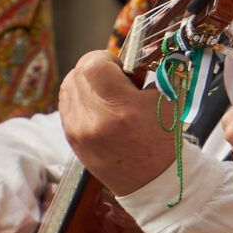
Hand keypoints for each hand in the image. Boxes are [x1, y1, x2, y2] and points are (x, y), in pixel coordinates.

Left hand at [59, 51, 181, 196]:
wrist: (153, 180)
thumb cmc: (163, 138)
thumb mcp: (167, 99)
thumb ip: (151, 69)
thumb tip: (135, 51)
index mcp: (121, 109)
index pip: (93, 63)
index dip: (106, 59)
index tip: (120, 69)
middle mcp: (94, 121)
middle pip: (78, 73)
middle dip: (96, 70)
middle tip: (115, 81)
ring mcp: (78, 132)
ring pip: (68, 86)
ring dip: (85, 83)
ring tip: (106, 96)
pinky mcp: (71, 139)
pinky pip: (66, 104)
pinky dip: (79, 100)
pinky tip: (98, 109)